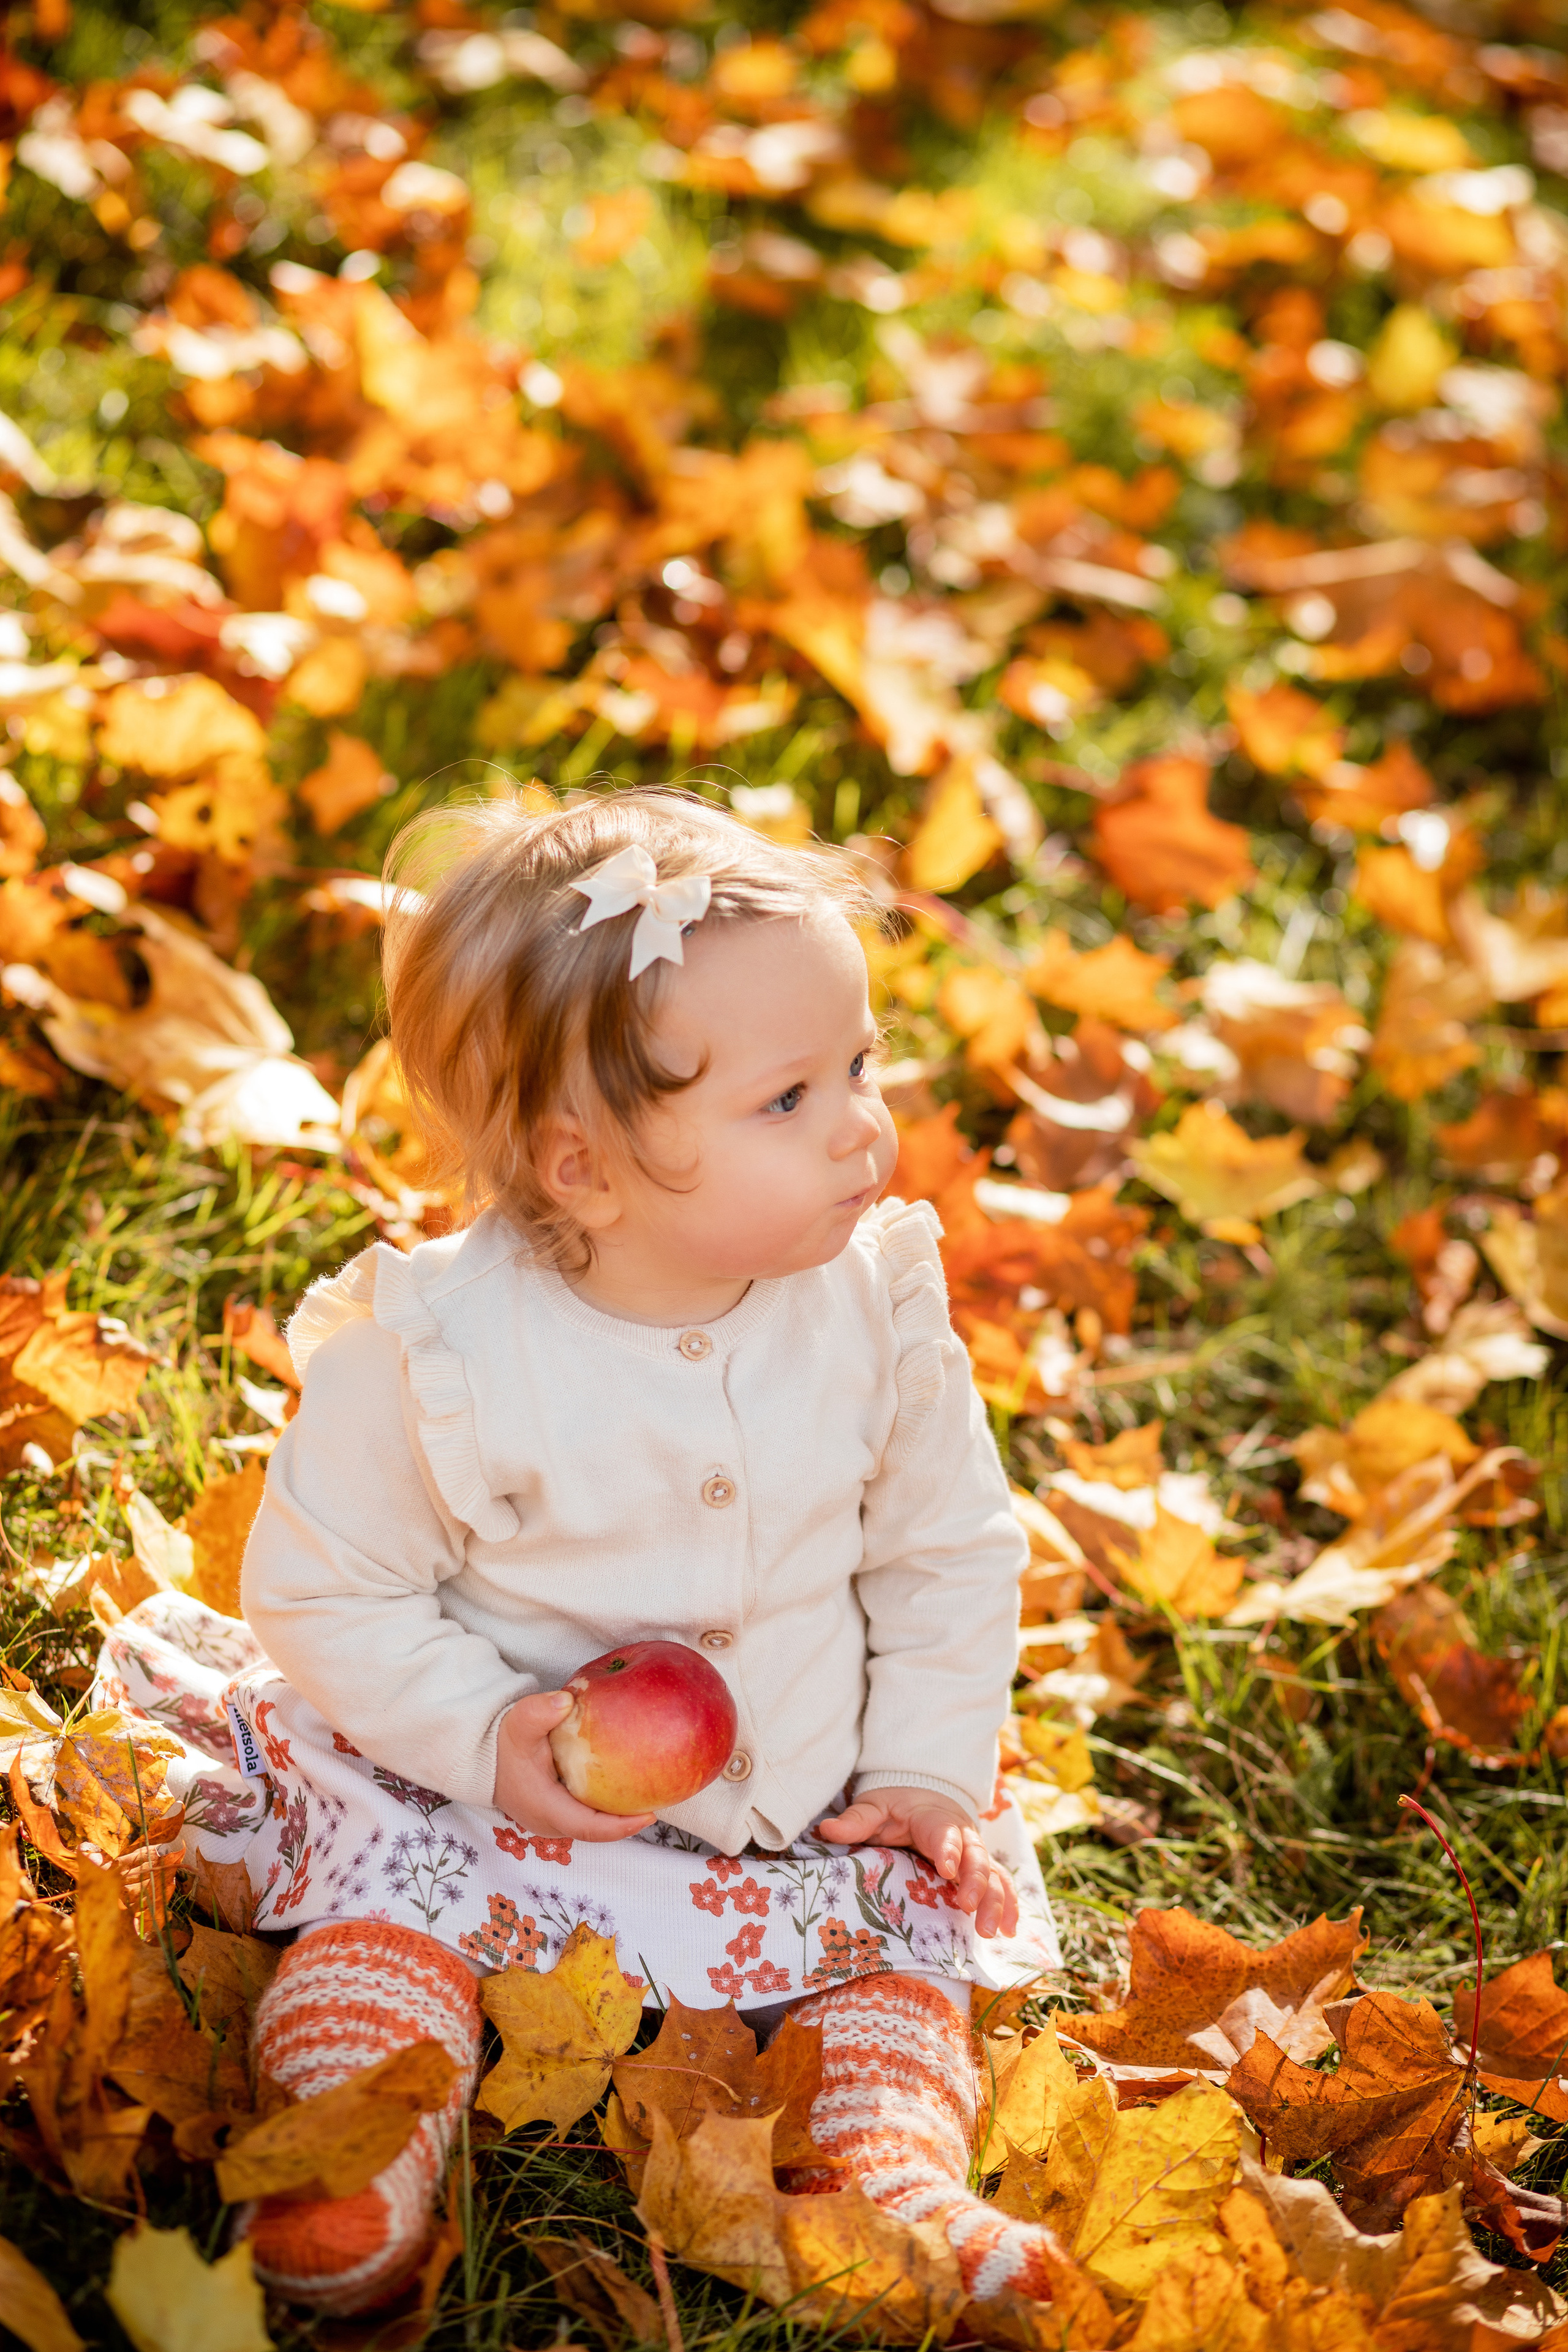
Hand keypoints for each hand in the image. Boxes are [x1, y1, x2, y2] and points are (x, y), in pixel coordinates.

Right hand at [492, 1692, 655, 1841]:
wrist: (484, 1756)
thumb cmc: (503, 1743)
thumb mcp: (518, 1724)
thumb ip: (539, 1712)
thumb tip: (566, 1701)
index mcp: (546, 1809)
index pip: (590, 1827)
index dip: (622, 1825)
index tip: (651, 1814)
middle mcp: (551, 1823)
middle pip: (598, 1830)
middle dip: (628, 1820)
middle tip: (661, 1800)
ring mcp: (554, 1820)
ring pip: (594, 1823)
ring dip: (620, 1813)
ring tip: (652, 1793)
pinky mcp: (556, 1811)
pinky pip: (588, 1813)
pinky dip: (608, 1802)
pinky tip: (628, 1782)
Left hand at [816, 1786, 1018, 1938]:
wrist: (923, 1795)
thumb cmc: (896, 1807)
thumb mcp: (874, 1807)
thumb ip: (856, 1820)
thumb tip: (826, 1829)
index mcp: (934, 1819)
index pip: (943, 1833)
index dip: (947, 1849)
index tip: (945, 1869)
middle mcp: (962, 1837)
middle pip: (976, 1857)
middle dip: (977, 1883)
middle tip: (970, 1907)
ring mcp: (975, 1855)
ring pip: (995, 1875)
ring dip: (997, 1901)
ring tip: (993, 1931)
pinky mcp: (981, 1870)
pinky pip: (1002, 1885)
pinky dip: (1009, 1906)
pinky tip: (1009, 1931)